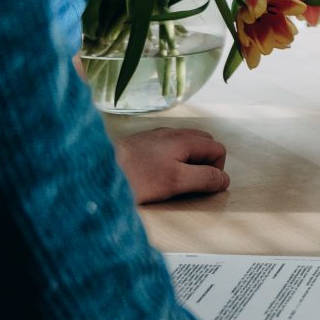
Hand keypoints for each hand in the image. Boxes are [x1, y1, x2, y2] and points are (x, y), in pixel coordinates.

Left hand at [116, 126, 230, 203]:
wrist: (95, 171)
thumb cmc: (136, 177)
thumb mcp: (176, 182)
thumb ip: (205, 179)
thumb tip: (224, 179)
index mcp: (184, 139)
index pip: (218, 149)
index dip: (217, 170)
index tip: (204, 187)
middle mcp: (171, 132)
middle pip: (203, 144)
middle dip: (204, 164)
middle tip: (190, 185)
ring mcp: (155, 137)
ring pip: (184, 146)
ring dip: (187, 163)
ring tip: (172, 182)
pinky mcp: (141, 144)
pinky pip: (166, 149)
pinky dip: (170, 161)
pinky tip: (154, 176)